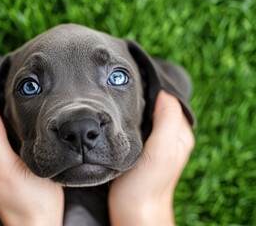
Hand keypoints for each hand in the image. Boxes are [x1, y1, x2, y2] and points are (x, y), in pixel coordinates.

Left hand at [0, 105, 63, 225]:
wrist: (40, 220)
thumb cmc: (27, 199)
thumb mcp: (7, 167)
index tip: (13, 115)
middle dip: (0, 118)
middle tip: (21, 125)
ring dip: (8, 127)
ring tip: (23, 131)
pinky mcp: (0, 163)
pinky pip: (2, 139)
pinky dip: (12, 135)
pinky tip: (23, 138)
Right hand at [108, 90, 194, 225]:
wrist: (132, 211)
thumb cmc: (147, 185)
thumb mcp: (162, 150)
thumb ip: (167, 120)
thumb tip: (163, 91)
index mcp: (179, 132)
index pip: (170, 99)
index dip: (153, 88)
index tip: (132, 82)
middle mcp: (169, 135)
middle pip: (157, 105)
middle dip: (141, 95)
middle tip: (120, 88)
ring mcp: (153, 142)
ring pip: (144, 114)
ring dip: (132, 106)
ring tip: (115, 99)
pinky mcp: (138, 148)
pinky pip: (134, 125)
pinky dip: (126, 118)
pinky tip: (115, 117)